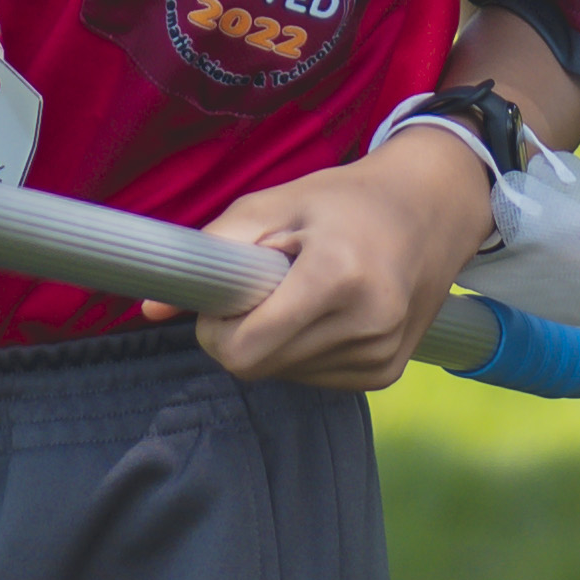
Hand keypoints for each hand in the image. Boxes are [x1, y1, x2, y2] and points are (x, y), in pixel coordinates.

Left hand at [177, 135, 503, 394]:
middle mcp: (367, 324)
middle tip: (258, 289)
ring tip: (304, 291)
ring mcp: (381, 355)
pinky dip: (303, 351)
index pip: (246, 348)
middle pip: (258, 366)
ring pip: (283, 376)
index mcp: (338, 276)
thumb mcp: (275, 203)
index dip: (217, 329)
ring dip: (275, 342)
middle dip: (241, 334)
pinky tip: (326, 312)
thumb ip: (212, 252)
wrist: (431, 209)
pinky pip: (313, 379)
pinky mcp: (387, 373)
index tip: (224, 299)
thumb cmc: (344, 200)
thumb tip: (148, 308)